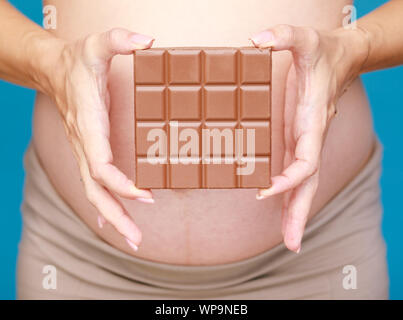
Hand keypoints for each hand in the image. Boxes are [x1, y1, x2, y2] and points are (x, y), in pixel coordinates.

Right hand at [48, 28, 154, 250]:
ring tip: (133, 239)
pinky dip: (103, 207)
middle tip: (137, 240)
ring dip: (113, 218)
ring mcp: (84, 152)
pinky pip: (93, 186)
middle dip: (116, 215)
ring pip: (94, 193)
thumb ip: (119, 40)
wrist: (52, 70)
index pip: (101, 165)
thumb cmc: (76, 62)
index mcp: (88, 126)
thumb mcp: (97, 44)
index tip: (146, 195)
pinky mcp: (87, 153)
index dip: (120, 183)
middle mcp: (84, 146)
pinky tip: (113, 223)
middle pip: (96, 190)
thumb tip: (147, 41)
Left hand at [251, 25, 368, 252]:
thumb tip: (257, 40)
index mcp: (313, 123)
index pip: (306, 161)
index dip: (290, 178)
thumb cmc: (323, 52)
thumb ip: (284, 36)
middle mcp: (311, 139)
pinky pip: (296, 175)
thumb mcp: (304, 38)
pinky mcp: (299, 141)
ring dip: (296, 213)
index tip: (267, 191)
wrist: (341, 58)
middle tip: (292, 245)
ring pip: (304, 186)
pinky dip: (291, 195)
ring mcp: (306, 143)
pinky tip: (283, 211)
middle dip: (301, 214)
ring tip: (290, 241)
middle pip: (309, 185)